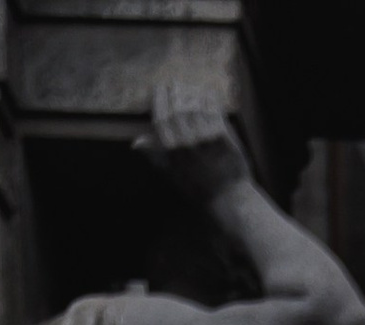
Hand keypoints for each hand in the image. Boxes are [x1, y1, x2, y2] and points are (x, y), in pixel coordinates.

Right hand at [140, 77, 250, 203]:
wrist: (228, 200)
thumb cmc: (198, 188)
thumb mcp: (172, 174)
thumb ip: (155, 155)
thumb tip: (135, 143)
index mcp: (171, 151)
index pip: (161, 117)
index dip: (159, 99)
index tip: (160, 88)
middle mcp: (186, 143)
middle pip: (177, 107)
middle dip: (174, 92)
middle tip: (174, 84)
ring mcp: (205, 139)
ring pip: (194, 106)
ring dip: (190, 93)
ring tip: (188, 88)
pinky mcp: (222, 137)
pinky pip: (213, 111)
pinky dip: (208, 100)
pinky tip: (206, 94)